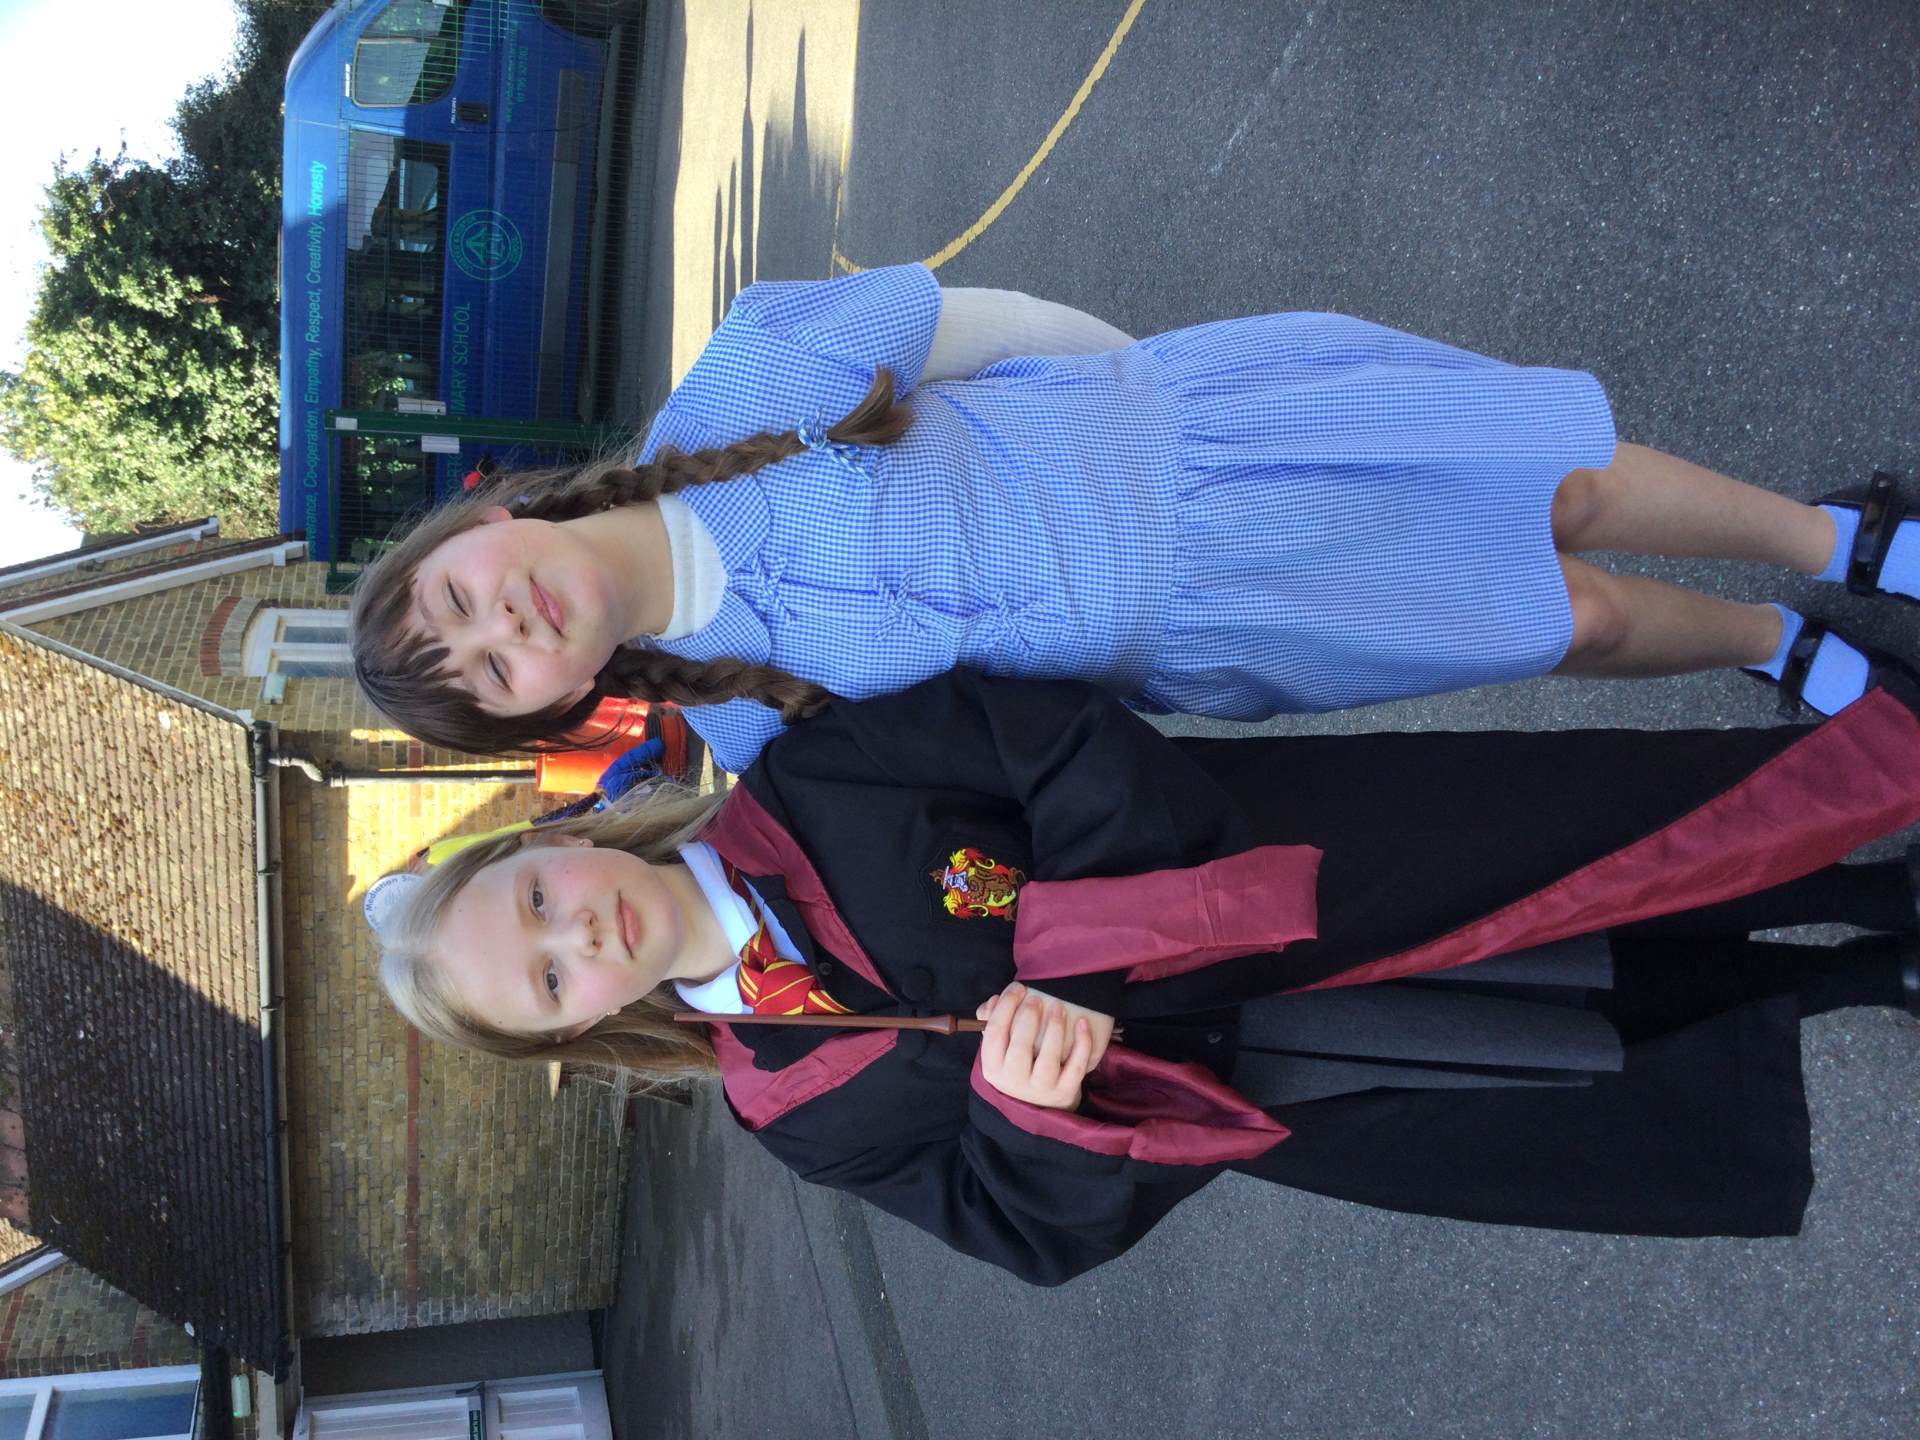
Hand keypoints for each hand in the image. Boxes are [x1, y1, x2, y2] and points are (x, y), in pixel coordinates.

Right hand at [975, 982, 1115, 1109]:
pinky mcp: (1064, 1092)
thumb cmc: (1017, 1066)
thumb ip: (991, 1022)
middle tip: (1036, 998)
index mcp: (993, 1067)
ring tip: (1059, 1007)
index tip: (1017, 987)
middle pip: (1020, 1047)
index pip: (994, 1033)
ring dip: (1054, 1028)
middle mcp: (1014, 1081)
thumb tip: (994, 1001)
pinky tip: (1082, 1023)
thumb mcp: (999, 1050)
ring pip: (1048, 1058)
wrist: (1037, 1104)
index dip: (1005, 1007)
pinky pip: (1076, 1066)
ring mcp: (1040, 1089)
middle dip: (1028, 1018)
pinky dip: (1082, 1044)